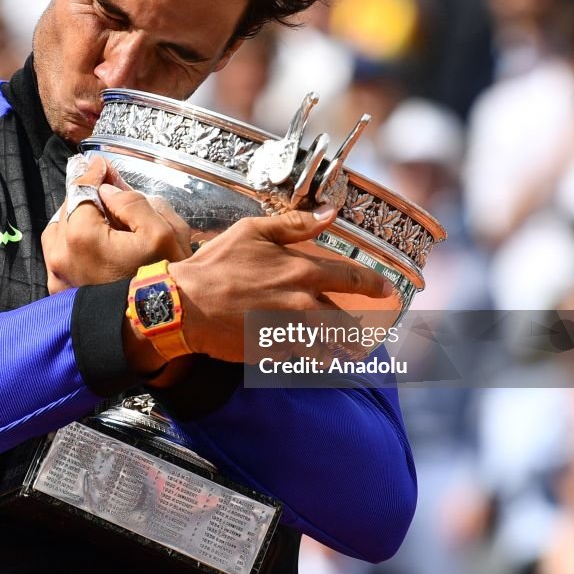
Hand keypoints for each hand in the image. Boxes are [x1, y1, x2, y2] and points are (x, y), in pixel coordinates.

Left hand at [43, 156, 191, 292]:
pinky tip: (95, 247)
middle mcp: (59, 254)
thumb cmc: (160, 283)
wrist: (153, 330)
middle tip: (107, 192)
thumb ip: (133, 203)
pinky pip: (61, 257)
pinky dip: (74, 245)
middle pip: (67, 210)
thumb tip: (108, 192)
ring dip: (76, 221)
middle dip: (86, 198)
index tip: (101, 164)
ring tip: (100, 221)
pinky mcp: (59, 293)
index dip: (93, 173)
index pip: (80, 190)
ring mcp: (57, 276)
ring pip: (58, 233)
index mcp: (81, 236)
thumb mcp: (162, 233)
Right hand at [167, 205, 391, 362]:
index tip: (388, 292)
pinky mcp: (274, 354)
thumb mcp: (252, 232)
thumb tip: (330, 212)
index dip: (375, 286)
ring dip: (339, 349)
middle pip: (345, 321)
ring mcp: (290, 332)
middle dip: (358, 329)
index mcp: (301, 271)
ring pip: (329, 346)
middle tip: (365, 334)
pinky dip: (309, 361)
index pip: (352, 279)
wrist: (184, 305)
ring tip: (345, 352)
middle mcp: (303, 304)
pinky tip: (310, 360)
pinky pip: (302, 361)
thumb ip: (294, 224)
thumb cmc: (215, 265)